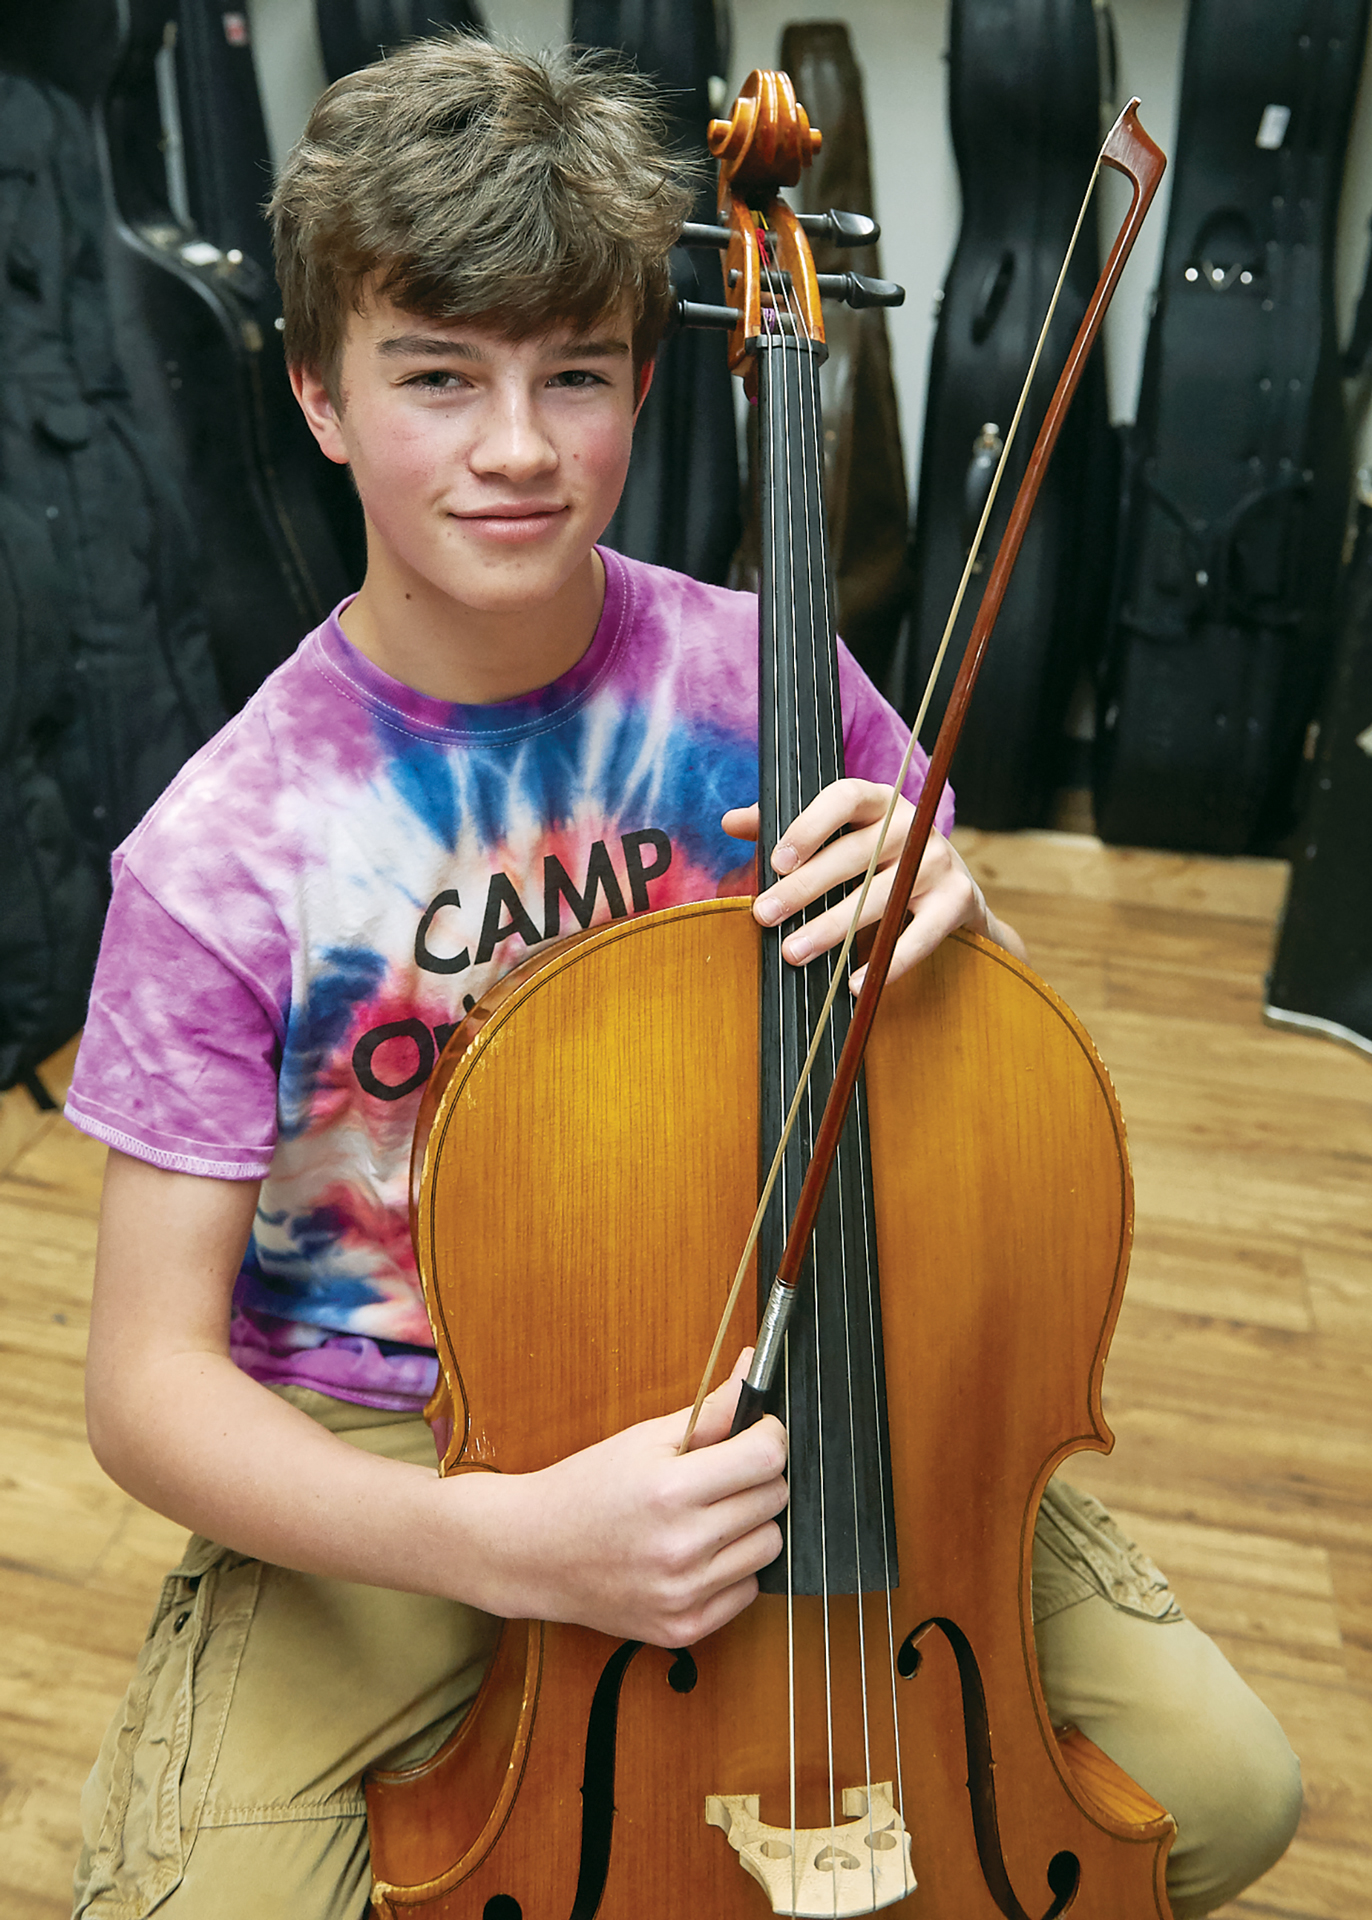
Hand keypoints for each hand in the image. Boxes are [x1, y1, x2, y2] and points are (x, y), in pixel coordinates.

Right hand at [474, 1354, 787, 1646]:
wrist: (533, 1553)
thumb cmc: (586, 1488)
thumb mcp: (643, 1439)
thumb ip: (709, 1410)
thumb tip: (751, 1372)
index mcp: (670, 1490)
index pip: (766, 1457)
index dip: (770, 1435)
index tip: (758, 1432)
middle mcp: (681, 1546)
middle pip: (773, 1499)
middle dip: (757, 1476)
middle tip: (724, 1472)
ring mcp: (683, 1593)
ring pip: (768, 1546)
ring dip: (750, 1524)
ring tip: (710, 1514)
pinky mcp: (683, 1628)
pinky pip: (748, 1591)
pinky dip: (734, 1569)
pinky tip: (700, 1553)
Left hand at [722, 781, 1025, 987]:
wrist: (955, 893)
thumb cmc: (879, 862)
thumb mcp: (838, 839)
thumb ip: (788, 831)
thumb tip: (732, 821)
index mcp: (879, 801)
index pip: (844, 797)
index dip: (809, 826)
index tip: (776, 860)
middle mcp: (912, 825)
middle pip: (855, 853)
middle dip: (804, 887)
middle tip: (764, 915)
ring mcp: (939, 862)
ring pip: (879, 897)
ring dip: (832, 927)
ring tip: (793, 952)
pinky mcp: (957, 901)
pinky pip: (919, 937)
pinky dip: (886, 963)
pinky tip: (851, 983)